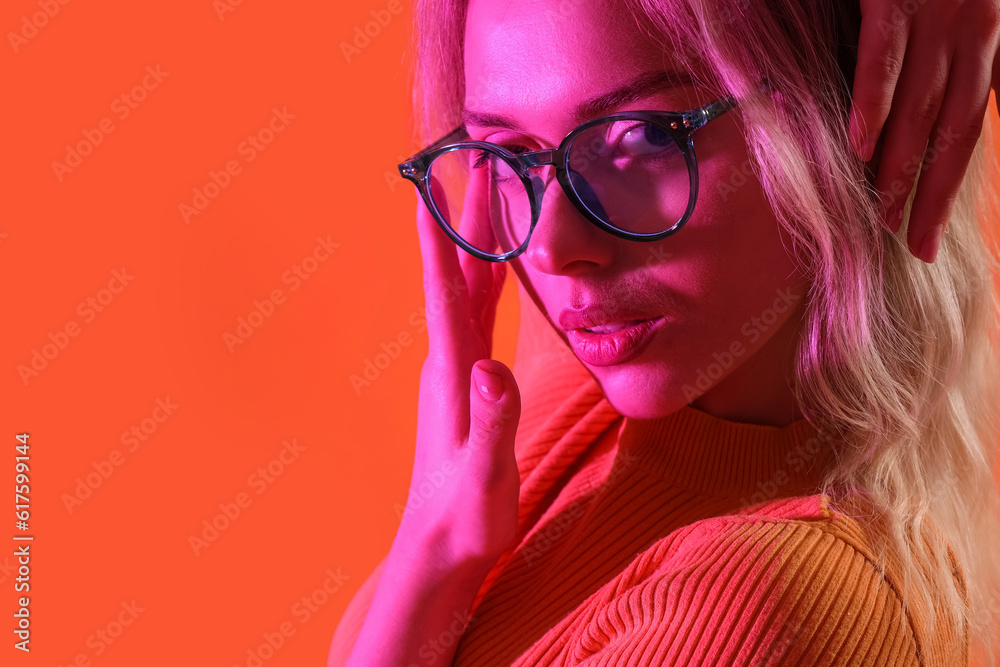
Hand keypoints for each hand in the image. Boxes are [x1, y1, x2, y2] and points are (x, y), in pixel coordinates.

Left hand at [399, 165, 521, 574]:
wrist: (440, 549)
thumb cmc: (464, 517)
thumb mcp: (485, 476)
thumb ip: (492, 423)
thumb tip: (493, 370)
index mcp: (453, 374)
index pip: (446, 293)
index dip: (442, 240)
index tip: (434, 186)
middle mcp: (450, 363)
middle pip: (461, 279)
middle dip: (470, 222)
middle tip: (483, 168)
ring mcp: (457, 373)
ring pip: (471, 294)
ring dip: (479, 246)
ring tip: (493, 203)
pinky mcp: (468, 386)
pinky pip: (479, 317)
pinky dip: (488, 282)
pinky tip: (497, 274)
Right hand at [849, 0, 999, 262]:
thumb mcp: (954, 16)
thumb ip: (946, 60)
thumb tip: (927, 112)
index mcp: (985, 40)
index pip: (969, 127)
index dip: (949, 186)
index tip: (927, 234)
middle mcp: (972, 32)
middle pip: (951, 129)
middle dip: (931, 193)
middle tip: (911, 245)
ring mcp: (935, 12)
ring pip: (921, 103)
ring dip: (902, 164)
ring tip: (882, 214)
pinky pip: (884, 57)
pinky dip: (873, 102)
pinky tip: (860, 146)